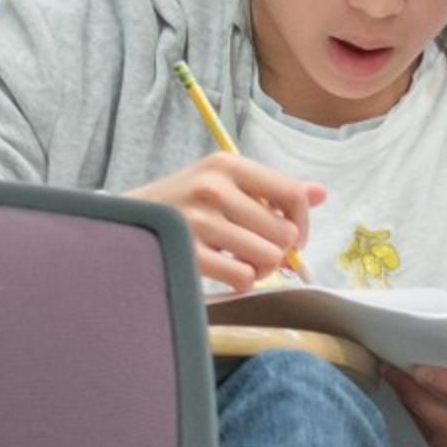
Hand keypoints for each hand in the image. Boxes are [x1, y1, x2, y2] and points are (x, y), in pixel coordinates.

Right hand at [131, 154, 322, 290]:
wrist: (125, 223)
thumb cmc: (183, 205)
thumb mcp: (222, 183)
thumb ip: (271, 189)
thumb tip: (320, 192)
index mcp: (226, 164)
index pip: (292, 193)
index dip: (302, 223)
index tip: (294, 237)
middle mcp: (213, 188)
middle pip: (283, 232)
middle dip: (279, 250)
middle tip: (260, 252)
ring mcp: (198, 221)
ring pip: (267, 257)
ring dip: (261, 268)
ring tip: (241, 261)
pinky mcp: (187, 253)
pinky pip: (243, 278)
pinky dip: (241, 281)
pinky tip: (226, 271)